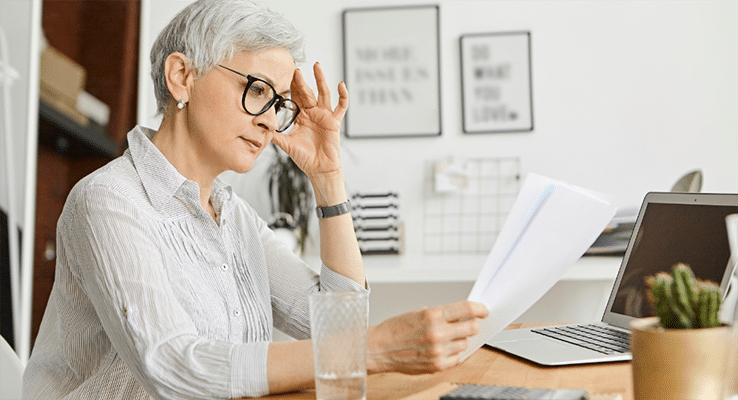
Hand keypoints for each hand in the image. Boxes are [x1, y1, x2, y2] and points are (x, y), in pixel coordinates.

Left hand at [270, 62, 347, 179]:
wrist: (319, 169)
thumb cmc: (305, 158)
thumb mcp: (286, 144)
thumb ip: (275, 135)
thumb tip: (260, 129)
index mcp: (301, 117)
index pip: (295, 98)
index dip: (290, 87)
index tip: (283, 74)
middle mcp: (312, 113)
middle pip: (307, 92)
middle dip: (301, 80)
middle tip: (295, 68)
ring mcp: (324, 116)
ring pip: (323, 93)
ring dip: (320, 79)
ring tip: (316, 66)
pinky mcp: (334, 121)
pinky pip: (341, 106)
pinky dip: (343, 96)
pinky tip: (341, 84)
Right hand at [367, 301, 488, 373]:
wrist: (379, 348)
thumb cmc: (396, 329)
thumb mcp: (419, 312)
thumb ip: (442, 314)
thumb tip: (464, 316)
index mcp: (433, 315)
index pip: (467, 309)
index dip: (480, 309)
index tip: (484, 311)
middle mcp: (438, 333)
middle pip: (472, 328)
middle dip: (472, 325)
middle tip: (468, 325)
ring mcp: (438, 351)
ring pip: (465, 344)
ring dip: (460, 340)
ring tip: (446, 338)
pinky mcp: (437, 366)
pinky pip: (458, 358)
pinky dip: (454, 353)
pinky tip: (444, 349)